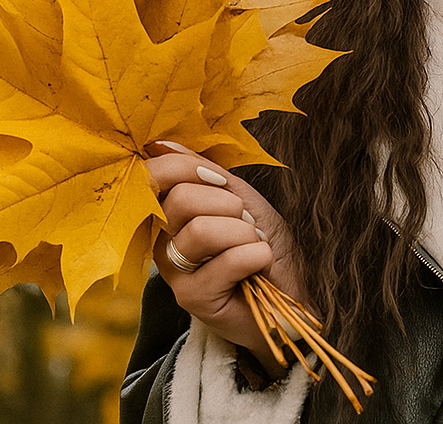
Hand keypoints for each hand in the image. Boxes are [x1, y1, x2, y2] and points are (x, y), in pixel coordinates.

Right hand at [144, 141, 309, 374]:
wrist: (288, 296)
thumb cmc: (262, 245)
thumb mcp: (241, 200)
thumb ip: (207, 174)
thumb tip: (163, 144)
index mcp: (168, 212)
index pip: (153, 176)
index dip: (188, 167)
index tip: (222, 182)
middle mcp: (161, 241)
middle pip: (181, 200)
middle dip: (228, 205)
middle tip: (244, 225)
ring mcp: (173, 271)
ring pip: (202, 230)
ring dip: (244, 234)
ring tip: (252, 246)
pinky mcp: (191, 298)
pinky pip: (226, 262)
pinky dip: (256, 256)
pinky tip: (258, 265)